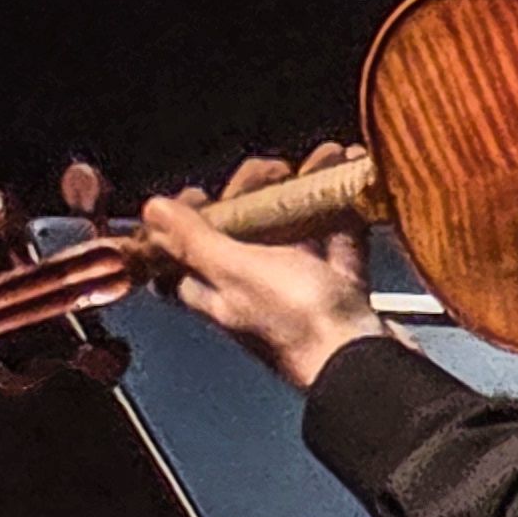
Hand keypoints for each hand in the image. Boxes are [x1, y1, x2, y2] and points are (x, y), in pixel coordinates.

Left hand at [141, 145, 388, 391]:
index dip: (180, 226)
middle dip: (254, 193)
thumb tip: (153, 212)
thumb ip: (195, 241)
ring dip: (303, 191)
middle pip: (239, 234)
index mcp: (215, 291)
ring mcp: (296, 289)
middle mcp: (250, 291)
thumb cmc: (298, 322)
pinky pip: (337, 237)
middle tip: (272, 170)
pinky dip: (343, 206)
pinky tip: (353, 175)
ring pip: (291, 230)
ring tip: (322, 158)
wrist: (364, 357)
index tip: (198, 194)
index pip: (179, 259)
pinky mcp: (337, 288)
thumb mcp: (237, 271)